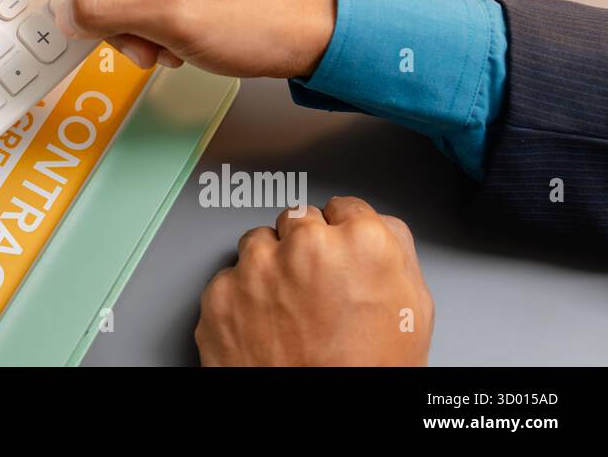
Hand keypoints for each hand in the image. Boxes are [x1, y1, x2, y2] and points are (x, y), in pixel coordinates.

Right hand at [0, 0, 335, 78]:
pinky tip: (176, 42)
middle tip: (151, 29)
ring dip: (130, 26)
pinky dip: (144, 30)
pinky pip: (130, 2)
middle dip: (110, 6)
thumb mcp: (172, 13)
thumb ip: (105, 10)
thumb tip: (71, 14)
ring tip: (172, 39)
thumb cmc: (267, 9)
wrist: (317, 36)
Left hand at [195, 196, 432, 365]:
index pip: (346, 207)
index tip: (341, 251)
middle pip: (299, 219)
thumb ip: (393, 250)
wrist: (322, 425)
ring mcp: (256, 269)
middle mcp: (305, 246)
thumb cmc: (370, 374)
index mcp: (361, 242)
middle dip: (306, 246)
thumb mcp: (413, 308)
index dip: (345, 234)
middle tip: (316, 288)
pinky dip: (242, 298)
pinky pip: (229, 279)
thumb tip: (375, 227)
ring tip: (290, 313)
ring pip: (258, 243)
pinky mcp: (218, 294)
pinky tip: (266, 327)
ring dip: (270, 266)